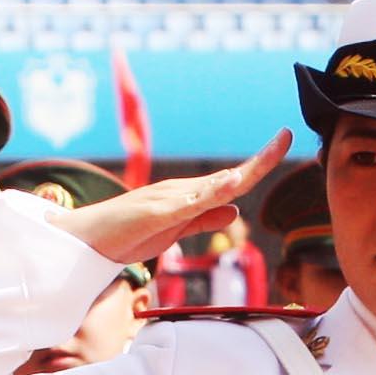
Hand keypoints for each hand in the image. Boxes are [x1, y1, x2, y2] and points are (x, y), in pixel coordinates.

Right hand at [41, 132, 291, 268]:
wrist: (88, 240)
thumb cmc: (127, 235)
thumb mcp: (174, 231)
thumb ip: (203, 219)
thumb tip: (236, 210)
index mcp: (189, 198)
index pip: (231, 182)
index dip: (258, 165)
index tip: (283, 141)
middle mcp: (183, 192)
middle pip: (230, 178)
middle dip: (261, 159)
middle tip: (287, 135)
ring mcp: (169, 200)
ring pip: (213, 186)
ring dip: (242, 172)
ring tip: (270, 152)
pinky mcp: (156, 214)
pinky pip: (188, 204)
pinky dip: (211, 194)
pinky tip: (230, 185)